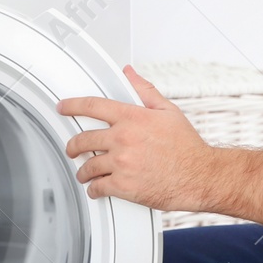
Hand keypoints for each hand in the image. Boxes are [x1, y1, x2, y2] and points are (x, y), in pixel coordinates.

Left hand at [58, 66, 217, 210]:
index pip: (93, 106)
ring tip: (84, 172)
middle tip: (72, 148)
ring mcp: (121, 163)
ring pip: (88, 166)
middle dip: (73, 145)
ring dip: (83, 170)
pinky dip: (94, 189)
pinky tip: (96, 188)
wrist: (199, 176)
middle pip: (83, 139)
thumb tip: (130, 74)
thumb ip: (145, 91)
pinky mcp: (123, 186)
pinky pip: (98, 187)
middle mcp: (123, 139)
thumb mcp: (168, 111)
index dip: (72, 105)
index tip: (63, 107)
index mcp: (132, 118)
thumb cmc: (187, 147)